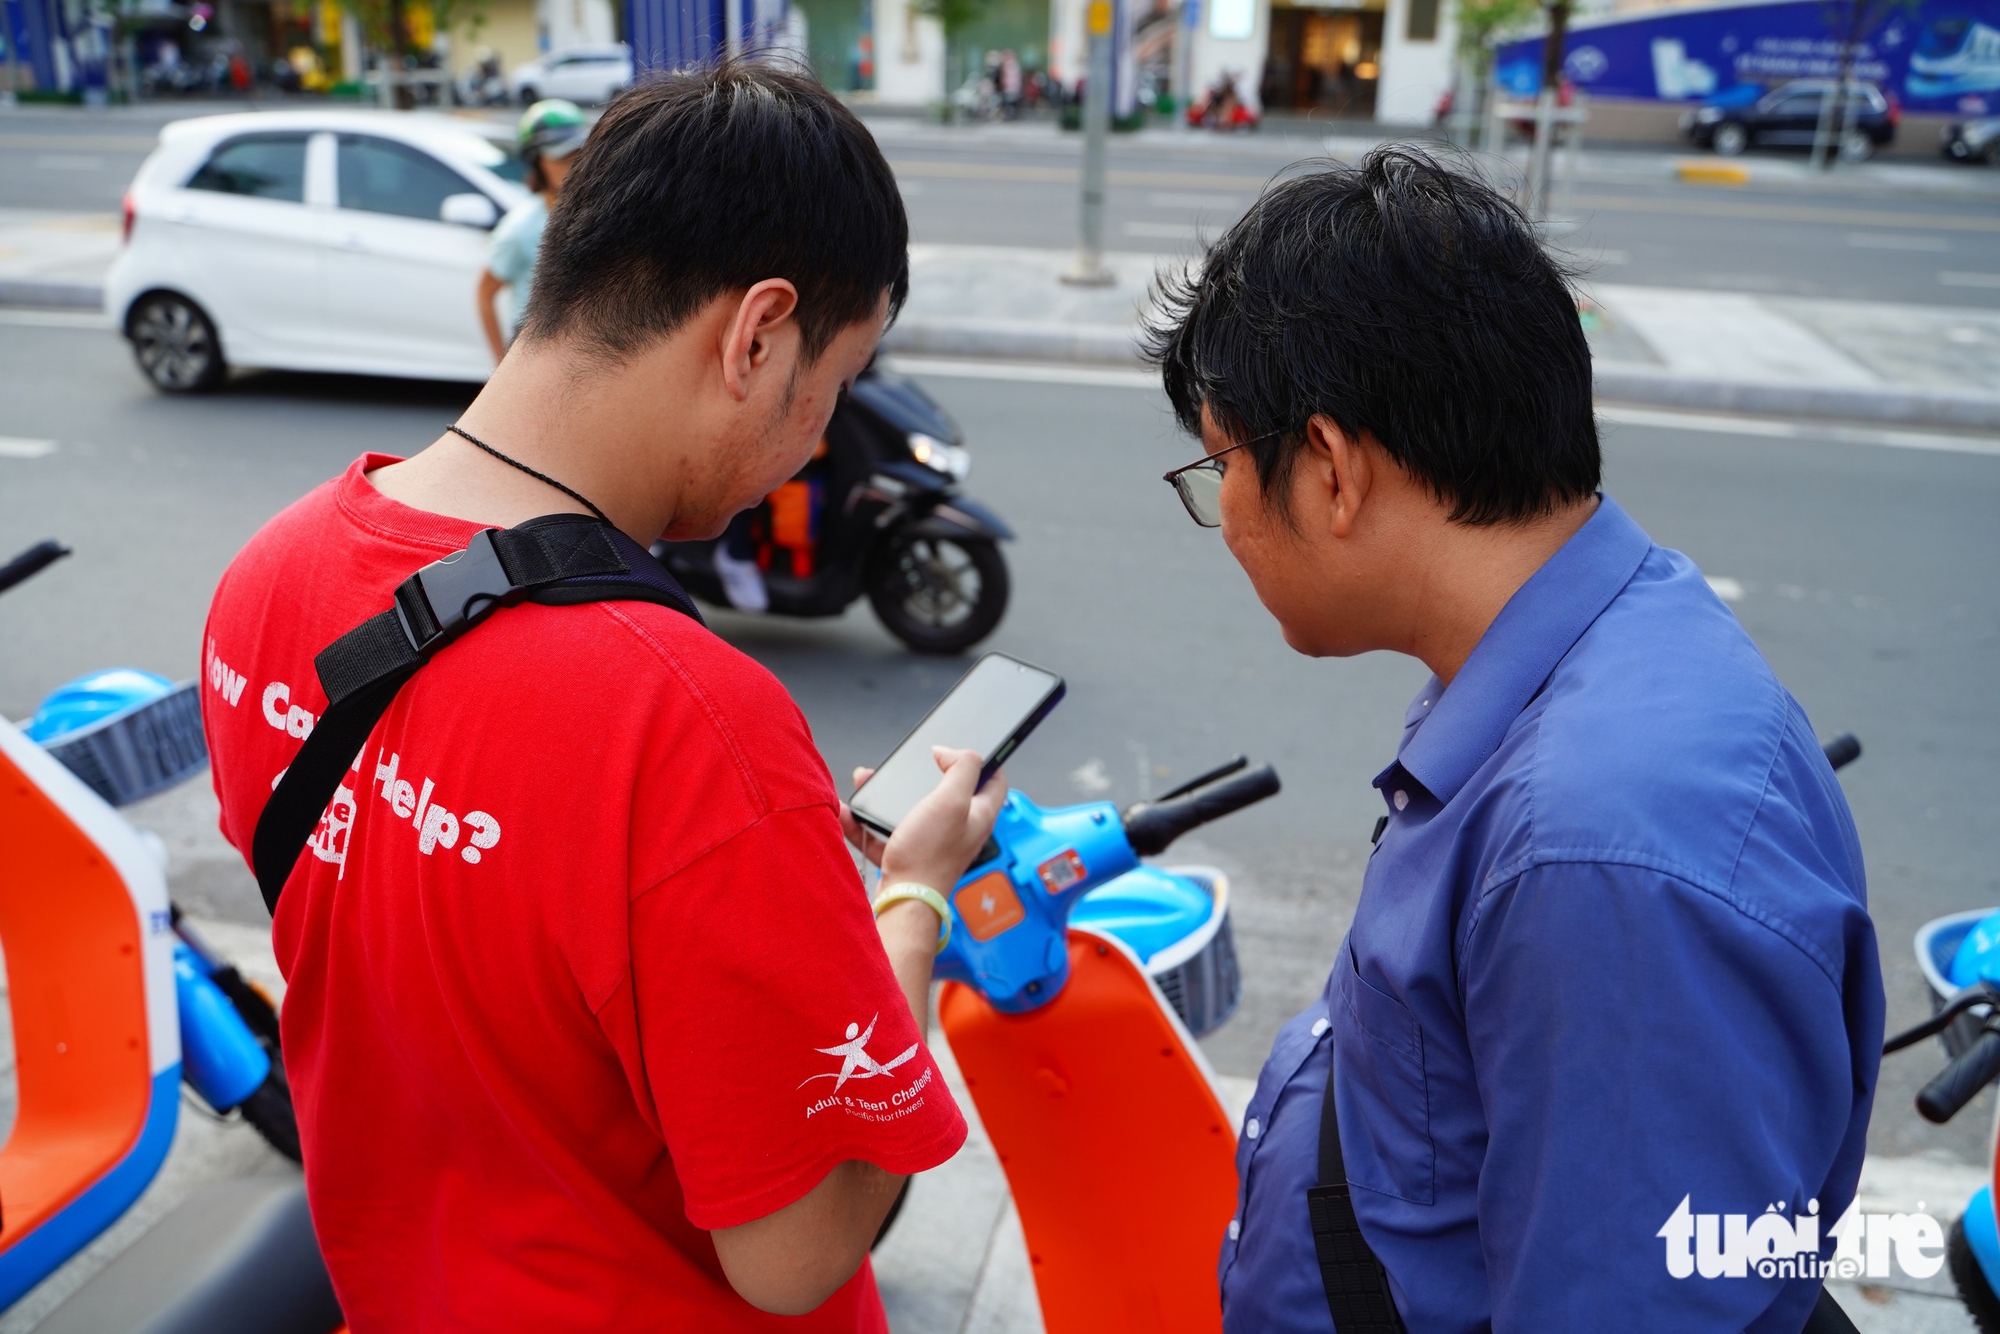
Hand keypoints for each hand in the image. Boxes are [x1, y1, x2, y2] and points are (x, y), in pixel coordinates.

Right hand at [841, 747, 1004, 893]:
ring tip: (867, 782)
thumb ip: (961, 767)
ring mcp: (933, 844)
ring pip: (911, 810)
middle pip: (948, 792)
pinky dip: (867, 823)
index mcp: (979, 815)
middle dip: (922, 773)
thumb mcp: (952, 801)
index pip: (995, 781)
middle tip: (907, 765)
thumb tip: (951, 752)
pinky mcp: (909, 857)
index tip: (961, 749)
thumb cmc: (929, 855)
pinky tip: (848, 813)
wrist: (903, 901)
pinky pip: (885, 833)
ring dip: (887, 796)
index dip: (984, 760)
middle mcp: (960, 830)